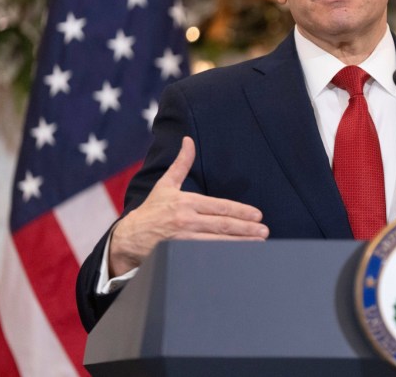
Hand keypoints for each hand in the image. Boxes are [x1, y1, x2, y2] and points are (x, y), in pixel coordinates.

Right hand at [108, 136, 268, 276]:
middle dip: (246, 228)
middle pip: (223, 225)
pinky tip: (240, 255)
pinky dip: (225, 254)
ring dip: (241, 243)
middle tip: (264, 230)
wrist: (130, 237)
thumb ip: (182, 164)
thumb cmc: (152, 209)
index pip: (220, 207)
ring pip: (218, 242)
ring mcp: (184, 239)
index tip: (257, 214)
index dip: (240, 211)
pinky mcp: (181, 254)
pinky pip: (207, 254)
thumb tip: (188, 140)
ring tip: (259, 242)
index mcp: (186, 203)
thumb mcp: (166, 184)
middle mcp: (187, 221)